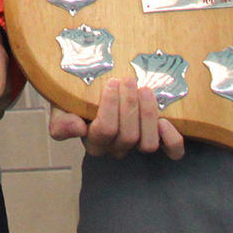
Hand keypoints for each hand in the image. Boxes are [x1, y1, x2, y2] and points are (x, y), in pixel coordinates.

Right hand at [47, 77, 185, 159]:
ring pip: (147, 144)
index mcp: (93, 141)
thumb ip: (61, 122)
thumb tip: (78, 128)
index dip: (110, 107)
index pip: (104, 131)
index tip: (112, 82)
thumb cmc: (77, 98)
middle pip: (128, 136)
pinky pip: (172, 151)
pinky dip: (172, 140)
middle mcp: (116, 147)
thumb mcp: (61, 107)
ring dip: (148, 115)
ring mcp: (137, 145)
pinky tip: (167, 122)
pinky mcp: (159, 141)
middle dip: (130, 105)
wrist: (93, 91)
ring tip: (145, 90)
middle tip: (129, 80)